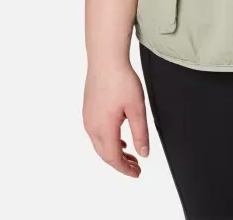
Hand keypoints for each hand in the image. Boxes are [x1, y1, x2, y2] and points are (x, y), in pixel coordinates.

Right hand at [83, 61, 149, 177]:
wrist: (106, 59)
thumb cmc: (121, 80)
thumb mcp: (137, 108)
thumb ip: (140, 133)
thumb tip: (143, 153)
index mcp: (104, 129)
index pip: (113, 158)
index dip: (125, 169)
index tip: (137, 173)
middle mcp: (92, 126)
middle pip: (105, 154)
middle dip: (120, 163)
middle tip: (135, 167)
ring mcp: (88, 118)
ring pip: (100, 144)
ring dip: (114, 152)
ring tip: (129, 154)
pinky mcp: (88, 110)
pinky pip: (96, 133)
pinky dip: (108, 141)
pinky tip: (118, 138)